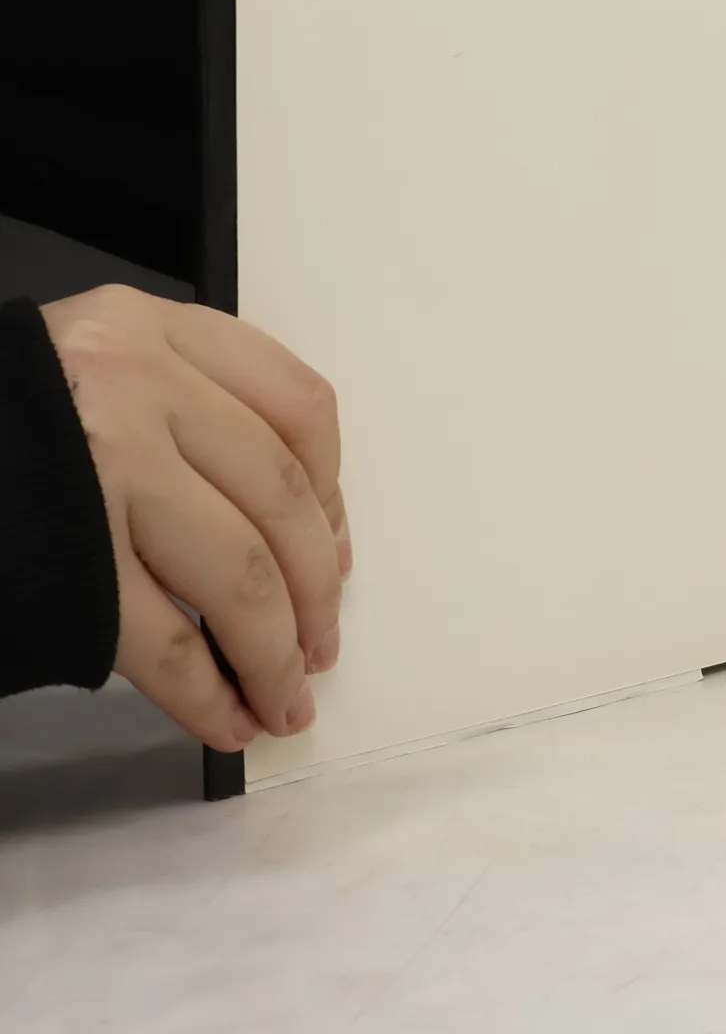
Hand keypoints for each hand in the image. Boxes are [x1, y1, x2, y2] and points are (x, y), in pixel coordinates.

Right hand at [42, 285, 348, 750]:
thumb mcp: (87, 373)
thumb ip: (180, 411)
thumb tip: (298, 526)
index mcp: (149, 331)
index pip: (298, 405)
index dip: (333, 493)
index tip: (337, 552)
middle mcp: (134, 386)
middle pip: (280, 498)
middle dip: (314, 590)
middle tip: (319, 648)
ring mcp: (98, 468)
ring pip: (239, 573)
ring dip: (273, 653)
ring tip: (284, 699)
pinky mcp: (61, 561)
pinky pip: (164, 638)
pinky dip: (208, 691)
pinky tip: (228, 721)